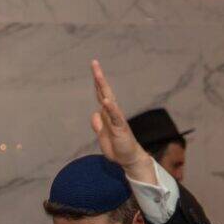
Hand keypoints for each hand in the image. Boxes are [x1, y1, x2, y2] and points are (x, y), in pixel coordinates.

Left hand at [90, 60, 155, 182]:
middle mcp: (113, 113)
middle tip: (94, 63)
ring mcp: (117, 120)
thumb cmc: (118, 147)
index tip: (94, 68)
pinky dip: (111, 108)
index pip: (101, 95)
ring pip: (109, 100)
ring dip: (103, 87)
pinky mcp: (121, 128)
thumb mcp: (103, 135)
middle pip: (105, 92)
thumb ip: (98, 124)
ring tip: (98, 75)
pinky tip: (106, 100)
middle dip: (99, 78)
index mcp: (107, 114)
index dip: (97, 83)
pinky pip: (115, 116)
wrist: (128, 160)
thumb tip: (95, 114)